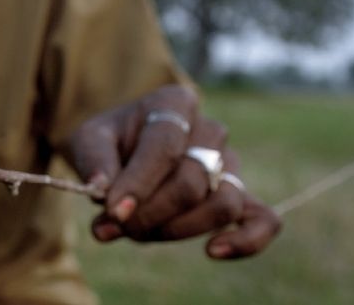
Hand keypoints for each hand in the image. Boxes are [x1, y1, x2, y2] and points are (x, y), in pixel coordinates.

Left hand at [66, 84, 280, 258]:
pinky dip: (246, 240)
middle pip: (191, 181)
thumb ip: (94, 161)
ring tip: (137, 234)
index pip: (165, 146)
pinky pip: (264, 220)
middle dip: (150, 213)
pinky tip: (212, 251)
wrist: (125, 150)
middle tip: (112, 226)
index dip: (139, 183)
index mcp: (174, 103)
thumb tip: (102, 190)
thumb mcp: (89, 140)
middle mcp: (209, 130)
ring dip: (179, 229)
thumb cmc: (110, 142)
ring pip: (223, 203)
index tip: (113, 211)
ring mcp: (229, 163)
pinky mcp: (241, 196)